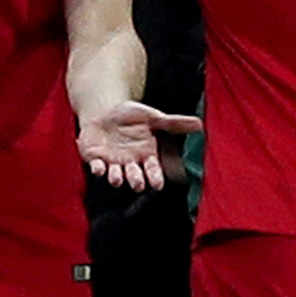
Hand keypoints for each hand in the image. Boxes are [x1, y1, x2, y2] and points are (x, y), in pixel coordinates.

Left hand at [78, 100, 204, 190]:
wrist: (105, 112)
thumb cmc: (131, 117)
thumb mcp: (153, 117)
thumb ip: (174, 123)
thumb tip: (200, 124)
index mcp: (146, 156)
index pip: (153, 170)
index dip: (155, 177)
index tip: (158, 184)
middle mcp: (130, 163)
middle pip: (135, 176)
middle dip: (137, 181)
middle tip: (139, 184)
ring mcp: (112, 163)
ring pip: (116, 175)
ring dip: (117, 178)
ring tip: (118, 179)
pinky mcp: (95, 159)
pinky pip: (96, 167)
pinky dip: (98, 169)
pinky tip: (99, 169)